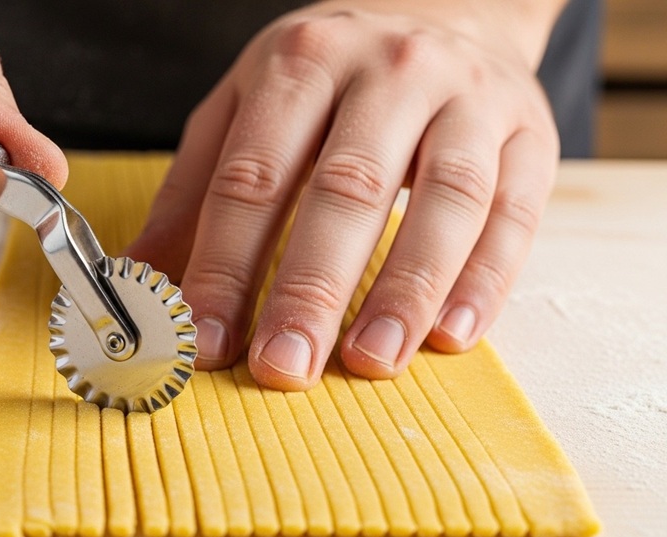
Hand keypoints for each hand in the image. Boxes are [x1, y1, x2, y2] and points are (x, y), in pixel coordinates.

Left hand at [126, 0, 563, 387]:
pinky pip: (515, 213)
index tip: (206, 338)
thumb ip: (196, 187)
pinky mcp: (529, 135)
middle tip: (283, 367)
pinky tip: (451, 336)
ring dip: (406, 292)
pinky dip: (486, 280)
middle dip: (310, 287)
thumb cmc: (333, 76)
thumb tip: (141, 276)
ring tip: (370, 362)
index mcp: (302, 62)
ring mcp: (469, 100)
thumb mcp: (247, 105)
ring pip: (446, 200)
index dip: (226, 263)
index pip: (254, 175)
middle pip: (347, 188)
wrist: (447, 14)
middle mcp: (390, 72)